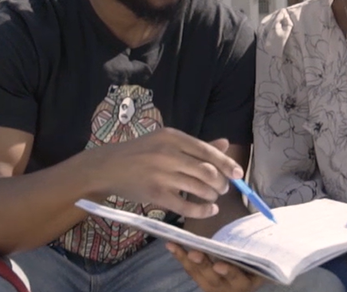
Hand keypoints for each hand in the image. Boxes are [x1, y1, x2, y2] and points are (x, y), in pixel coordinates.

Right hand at [90, 128, 244, 218]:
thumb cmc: (141, 152)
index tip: (239, 174)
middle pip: (207, 171)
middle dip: (221, 182)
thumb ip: (196, 145)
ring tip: (214, 196)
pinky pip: (185, 205)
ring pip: (198, 188)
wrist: (107, 166)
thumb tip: (225, 144)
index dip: (226, 164)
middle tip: (223, 188)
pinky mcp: (155, 194)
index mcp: (172, 137)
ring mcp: (160, 174)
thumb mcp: (167, 142)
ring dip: (212, 195)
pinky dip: (202, 210)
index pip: (207, 151)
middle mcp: (167, 154)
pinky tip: (209, 210)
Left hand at [166, 243, 264, 291]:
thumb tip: (266, 224)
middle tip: (193, 253)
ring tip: (175, 245)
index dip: (229, 272)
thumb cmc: (255, 265)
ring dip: (186, 259)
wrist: (246, 284)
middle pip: (214, 277)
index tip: (219, 265)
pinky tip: (172, 245)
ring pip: (198, 274)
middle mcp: (229, 287)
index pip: (237, 277)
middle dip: (203, 264)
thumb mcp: (260, 262)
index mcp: (247, 282)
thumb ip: (256, 251)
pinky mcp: (203, 283)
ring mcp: (214, 287)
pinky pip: (191, 271)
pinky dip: (181, 257)